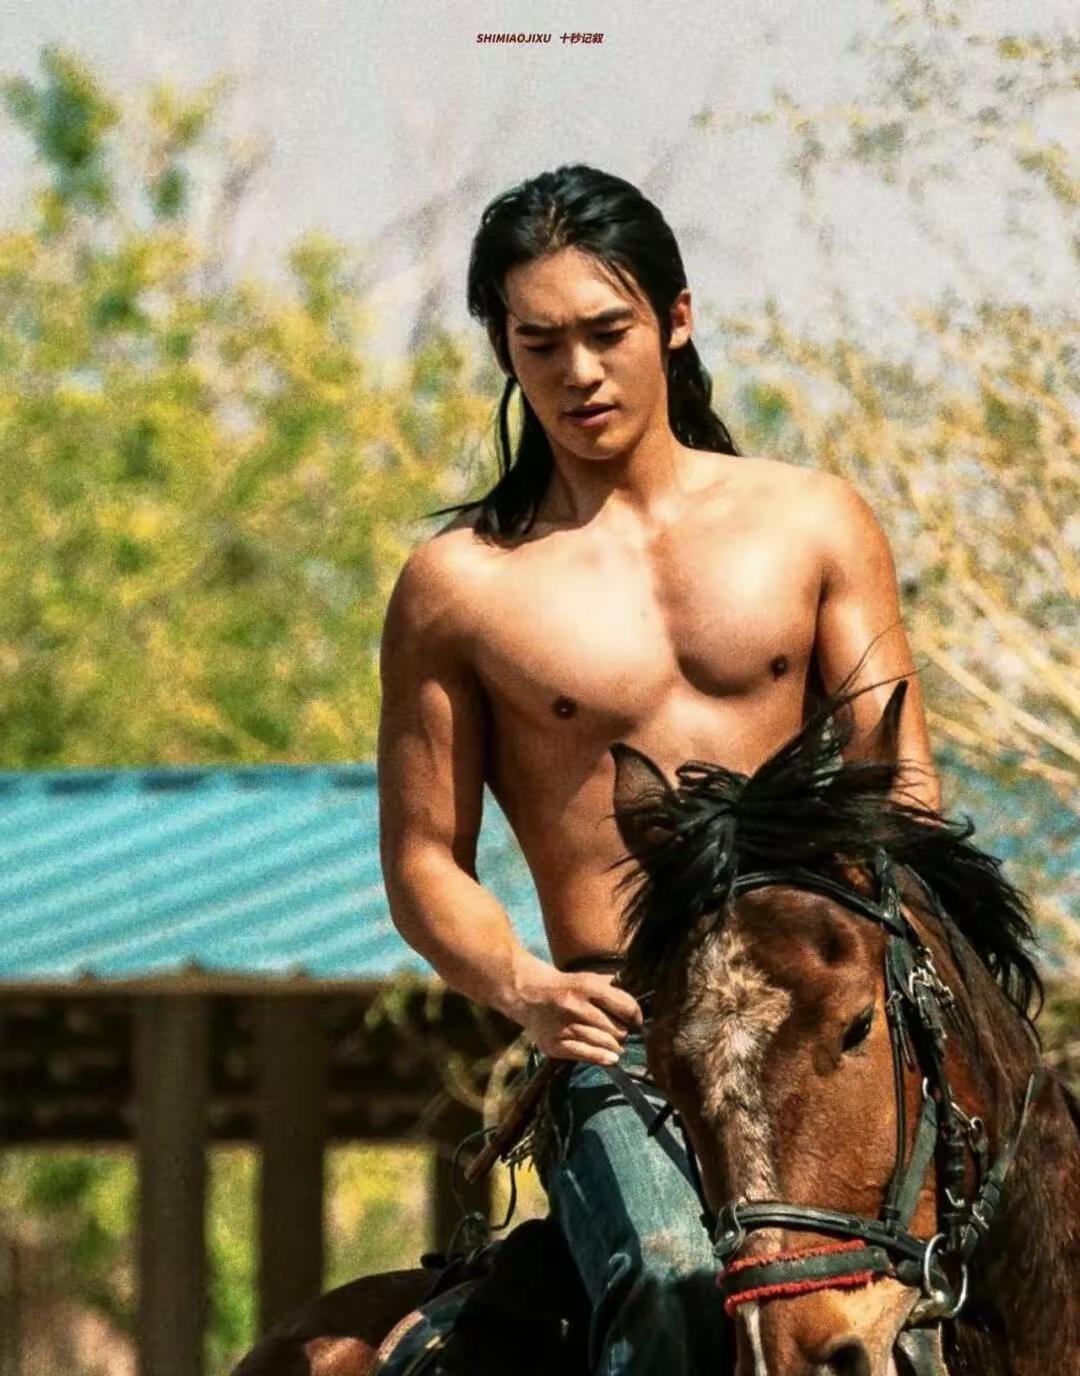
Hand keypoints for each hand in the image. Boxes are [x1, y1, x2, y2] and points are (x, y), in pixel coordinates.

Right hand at [513, 963, 642, 1065]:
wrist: (528, 994)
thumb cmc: (566, 987)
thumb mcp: (589, 978)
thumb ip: (613, 988)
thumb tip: (640, 1004)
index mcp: (586, 987)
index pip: (625, 1006)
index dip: (636, 1016)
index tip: (637, 1020)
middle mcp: (574, 1006)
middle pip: (616, 1029)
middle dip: (624, 1032)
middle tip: (623, 1033)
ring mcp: (563, 1027)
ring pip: (604, 1044)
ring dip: (615, 1046)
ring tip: (616, 1044)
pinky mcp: (554, 1044)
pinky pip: (586, 1055)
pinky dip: (602, 1058)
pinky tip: (611, 1057)